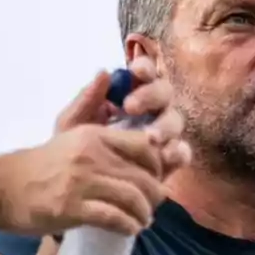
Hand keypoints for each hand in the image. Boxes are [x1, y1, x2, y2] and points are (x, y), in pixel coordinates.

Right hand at [0, 59, 189, 236]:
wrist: (4, 187)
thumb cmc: (40, 162)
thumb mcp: (66, 127)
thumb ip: (88, 102)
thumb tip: (105, 72)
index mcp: (94, 136)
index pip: (145, 146)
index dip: (158, 165)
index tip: (154, 177)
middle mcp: (91, 156)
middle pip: (144, 177)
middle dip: (154, 196)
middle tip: (152, 205)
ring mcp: (81, 183)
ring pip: (132, 199)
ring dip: (143, 214)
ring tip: (141, 219)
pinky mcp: (72, 208)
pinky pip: (114, 218)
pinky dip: (127, 226)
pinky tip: (127, 229)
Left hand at [54, 56, 190, 175]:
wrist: (79, 186)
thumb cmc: (75, 147)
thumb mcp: (72, 124)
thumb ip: (86, 100)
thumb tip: (103, 72)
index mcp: (128, 93)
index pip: (143, 73)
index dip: (144, 68)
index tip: (135, 71)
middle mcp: (150, 109)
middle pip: (163, 93)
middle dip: (151, 96)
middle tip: (131, 106)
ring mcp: (163, 133)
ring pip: (175, 121)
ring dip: (165, 126)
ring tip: (149, 137)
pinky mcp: (169, 159)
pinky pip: (182, 152)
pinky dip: (178, 152)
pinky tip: (166, 157)